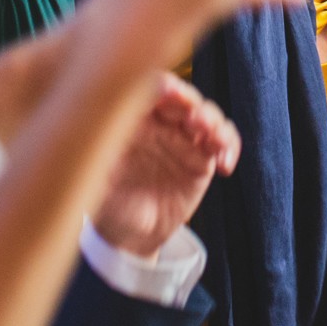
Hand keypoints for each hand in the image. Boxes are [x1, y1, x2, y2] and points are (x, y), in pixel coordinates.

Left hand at [93, 74, 240, 257]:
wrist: (128, 237)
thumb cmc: (107, 202)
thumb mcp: (97, 177)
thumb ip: (101, 151)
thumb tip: (96, 124)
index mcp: (135, 119)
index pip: (151, 91)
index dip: (162, 87)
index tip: (166, 92)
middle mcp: (161, 123)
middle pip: (183, 98)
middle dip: (191, 102)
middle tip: (193, 116)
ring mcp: (184, 140)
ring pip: (208, 115)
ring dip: (213, 121)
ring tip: (211, 137)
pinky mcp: (202, 159)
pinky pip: (223, 142)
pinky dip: (229, 146)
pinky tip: (225, 165)